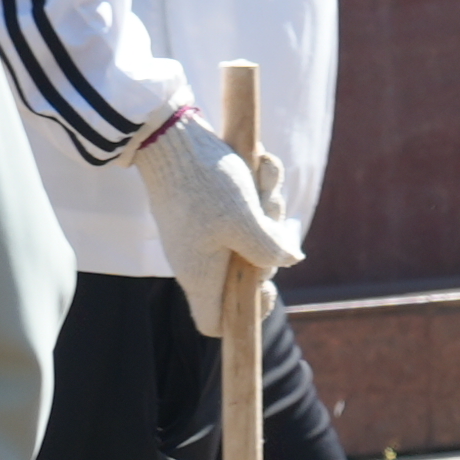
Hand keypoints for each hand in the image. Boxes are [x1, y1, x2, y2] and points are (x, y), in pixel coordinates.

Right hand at [126, 107, 301, 332]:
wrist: (169, 136)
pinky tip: (262, 162)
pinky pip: (242, 206)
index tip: (266, 288)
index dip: (245, 315)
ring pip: (249, 233)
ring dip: (267, 206)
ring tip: (265, 179)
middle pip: (245, 271)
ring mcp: (202, 232)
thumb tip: (289, 258)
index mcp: (201, 275)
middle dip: (269, 243)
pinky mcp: (206, 206)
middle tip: (271, 216)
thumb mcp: (245, 221)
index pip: (217, 323)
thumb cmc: (204, 184)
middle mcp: (199, 259)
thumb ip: (270, 250)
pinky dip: (256, 186)